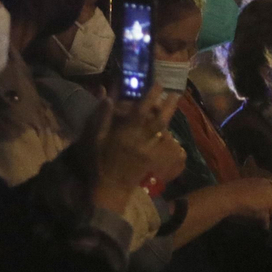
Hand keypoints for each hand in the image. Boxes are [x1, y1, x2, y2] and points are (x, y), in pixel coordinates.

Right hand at [95, 86, 183, 209]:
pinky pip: (163, 143)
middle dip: (168, 105)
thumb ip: (102, 117)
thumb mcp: (96, 138)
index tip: (158, 84)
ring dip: (170, 115)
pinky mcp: (152, 158)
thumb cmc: (99, 161)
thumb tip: (108, 97)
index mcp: (125, 132)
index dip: (151, 95)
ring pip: (163, 130)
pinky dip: (168, 133)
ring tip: (174, 103)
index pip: (141, 110)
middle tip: (175, 92)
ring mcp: (148, 149)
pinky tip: (170, 124)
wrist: (110, 187)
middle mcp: (140, 139)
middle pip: (159, 119)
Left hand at [225, 178, 271, 228]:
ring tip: (266, 209)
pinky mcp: (254, 178)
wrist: (225, 197)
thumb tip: (269, 225)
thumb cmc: (244, 210)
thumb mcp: (258, 218)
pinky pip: (264, 186)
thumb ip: (267, 220)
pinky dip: (265, 193)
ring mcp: (262, 180)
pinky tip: (259, 200)